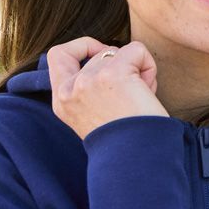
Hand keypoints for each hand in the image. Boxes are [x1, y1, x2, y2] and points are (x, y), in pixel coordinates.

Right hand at [47, 38, 165, 138]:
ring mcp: (88, 79)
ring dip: (136, 69)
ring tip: (141, 96)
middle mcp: (70, 89)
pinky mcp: (112, 74)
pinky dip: (148, 64)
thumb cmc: (127, 142)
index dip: (82, 48)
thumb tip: (110, 57)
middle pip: (97, 53)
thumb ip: (91, 91)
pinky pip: (137, 50)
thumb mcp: (93, 117)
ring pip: (117, 51)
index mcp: (62, 102)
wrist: (137, 159)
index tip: (103, 59)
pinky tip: (149, 89)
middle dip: (118, 63)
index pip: (58, 56)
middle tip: (131, 90)